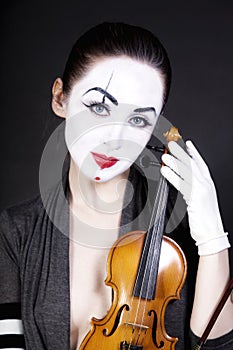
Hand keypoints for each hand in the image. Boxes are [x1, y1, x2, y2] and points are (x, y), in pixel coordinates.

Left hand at [161, 140, 229, 254]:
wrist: (211, 233)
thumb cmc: (205, 219)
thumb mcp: (200, 200)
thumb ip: (192, 189)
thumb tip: (183, 181)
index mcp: (208, 184)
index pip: (200, 164)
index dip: (193, 152)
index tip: (186, 144)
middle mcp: (206, 185)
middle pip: (192, 164)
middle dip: (182, 153)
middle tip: (172, 144)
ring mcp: (202, 190)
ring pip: (187, 172)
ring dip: (175, 162)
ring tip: (165, 156)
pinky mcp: (195, 197)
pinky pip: (182, 184)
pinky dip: (172, 176)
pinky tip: (165, 171)